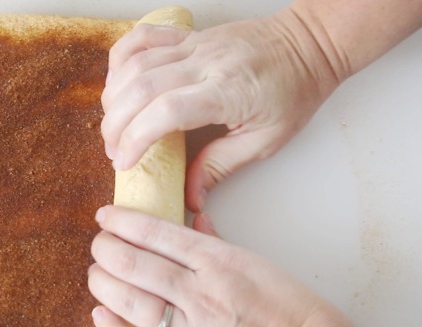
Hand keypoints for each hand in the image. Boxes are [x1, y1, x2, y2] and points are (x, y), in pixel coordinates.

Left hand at [88, 205, 358, 326]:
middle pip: (136, 265)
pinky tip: (101, 317)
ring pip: (133, 303)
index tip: (105, 217)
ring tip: (95, 275)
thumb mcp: (261, 265)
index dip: (123, 222)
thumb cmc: (300, 315)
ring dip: (104, 285)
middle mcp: (203, 294)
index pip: (158, 234)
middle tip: (98, 246)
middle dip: (106, 250)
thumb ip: (219, 244)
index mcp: (221, 263)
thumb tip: (195, 219)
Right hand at [101, 10, 340, 211]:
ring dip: (113, 97)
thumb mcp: (266, 141)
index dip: (136, 138)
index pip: (166, 111)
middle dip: (115, 124)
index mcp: (227, 91)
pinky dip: (120, 60)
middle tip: (113, 151)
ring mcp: (193, 45)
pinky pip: (141, 38)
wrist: (308, 44)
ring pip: (134, 63)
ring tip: (113, 125)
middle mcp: (205, 63)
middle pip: (140, 87)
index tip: (124, 163)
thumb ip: (221, 166)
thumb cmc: (293, 91)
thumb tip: (189, 196)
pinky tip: (117, 84)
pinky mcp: (187, 36)